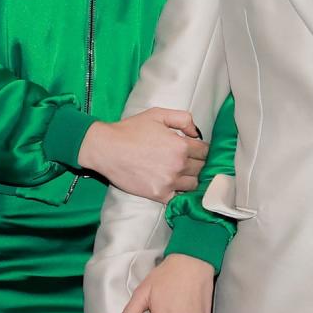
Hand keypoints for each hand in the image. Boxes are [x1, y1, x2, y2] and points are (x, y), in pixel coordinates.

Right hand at [78, 108, 207, 201]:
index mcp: (181, 145)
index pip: (205, 151)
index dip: (203, 149)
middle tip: (191, 160)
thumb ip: (183, 119)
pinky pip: (179, 198)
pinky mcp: (158, 195)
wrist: (107, 149)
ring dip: (191, 178)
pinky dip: (180, 193)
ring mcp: (169, 182)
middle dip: (198, 163)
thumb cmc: (131, 130)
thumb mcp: (159, 114)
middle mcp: (178, 165)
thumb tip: (197, 133)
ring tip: (183, 173)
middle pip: (201, 168)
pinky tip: (175, 186)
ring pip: (193, 184)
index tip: (199, 150)